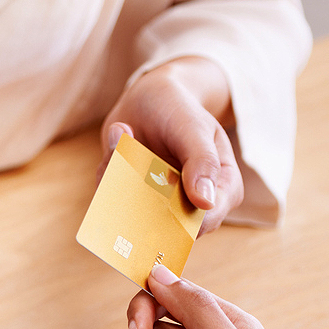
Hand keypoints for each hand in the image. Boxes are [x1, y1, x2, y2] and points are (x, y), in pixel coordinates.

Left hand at [99, 58, 243, 234]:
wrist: (150, 100)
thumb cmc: (181, 111)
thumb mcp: (194, 127)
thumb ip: (202, 161)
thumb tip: (205, 202)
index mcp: (221, 190)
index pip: (206, 220)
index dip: (182, 220)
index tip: (157, 195)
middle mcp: (191, 205)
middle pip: (166, 228)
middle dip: (142, 201)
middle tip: (130, 158)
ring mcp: (159, 207)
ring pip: (133, 217)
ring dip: (119, 180)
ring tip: (123, 136)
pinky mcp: (131, 201)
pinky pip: (111, 201)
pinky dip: (108, 173)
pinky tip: (116, 144)